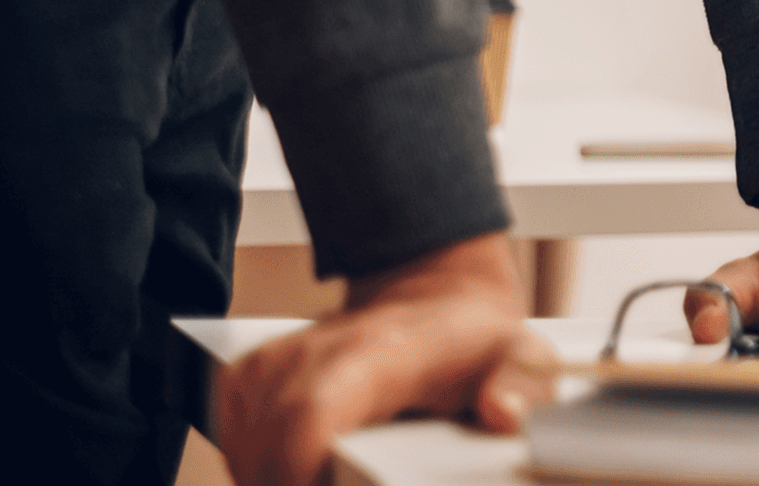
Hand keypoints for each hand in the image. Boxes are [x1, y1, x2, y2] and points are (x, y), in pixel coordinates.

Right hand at [212, 232, 555, 485]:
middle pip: (264, 445)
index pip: (309, 416)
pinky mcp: (257, 369)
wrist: (442, 300)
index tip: (325, 485)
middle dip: (285, 481)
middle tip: (334, 481)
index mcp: (382, 353)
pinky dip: (250, 453)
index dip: (297, 470)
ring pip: (242, 438)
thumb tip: (503, 414)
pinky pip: (229, 421)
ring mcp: (283, 357)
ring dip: (269, 472)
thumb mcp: (520, 359)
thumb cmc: (476, 340)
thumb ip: (521, 386)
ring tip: (322, 474)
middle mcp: (320, 350)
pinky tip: (290, 465)